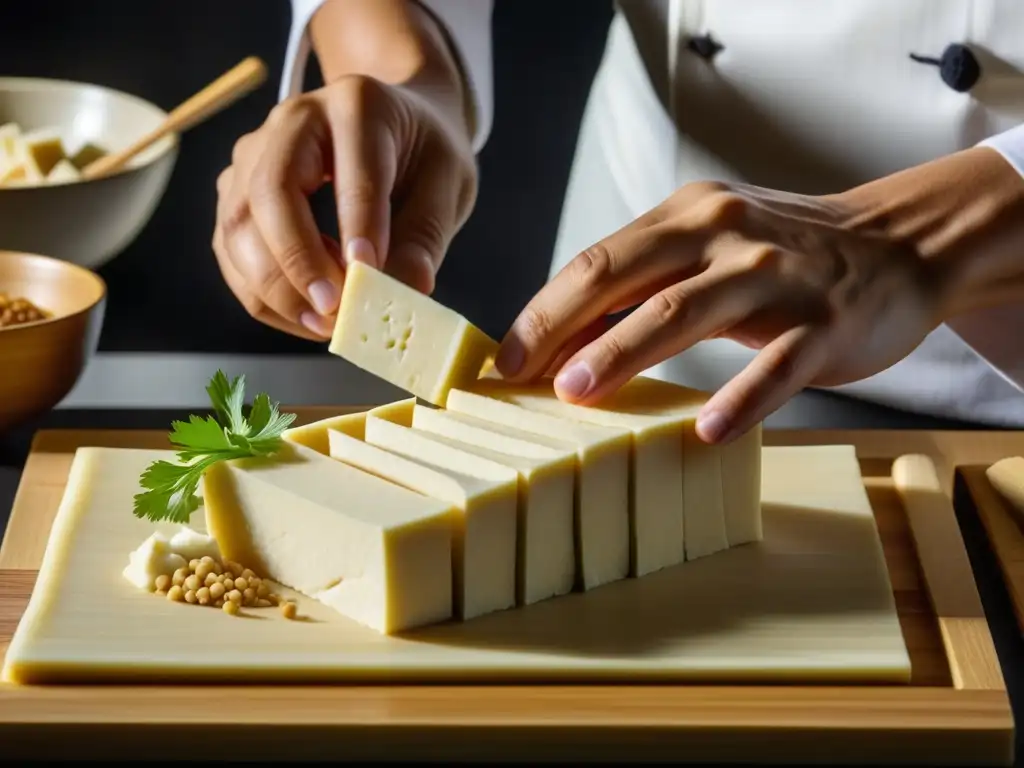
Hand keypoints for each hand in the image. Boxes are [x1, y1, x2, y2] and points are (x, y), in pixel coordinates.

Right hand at [212, 75, 476, 339]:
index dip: (358, 226)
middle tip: (332, 310)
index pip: (352, 170)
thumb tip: (406, 291)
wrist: (395, 126)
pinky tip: (306, 315)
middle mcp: (293, 121)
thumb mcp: (448, 184)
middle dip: (297, 261)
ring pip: (239, 226)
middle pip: (270, 192)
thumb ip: (426, 236)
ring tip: (325, 323)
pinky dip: (264, 295)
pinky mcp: (237, 192)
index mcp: (357, 106)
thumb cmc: (423, 153)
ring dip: (275, 287)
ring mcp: (254, 155)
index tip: (369, 274)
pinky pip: (232, 251)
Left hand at [494, 180, 949, 443]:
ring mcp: (775, 277)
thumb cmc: (782, 257)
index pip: (598, 261)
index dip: (544, 311)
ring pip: (685, 313)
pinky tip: (705, 430)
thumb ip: (644, 283)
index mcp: (686, 217)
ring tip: (576, 394)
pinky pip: (775, 364)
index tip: (504, 360)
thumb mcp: (709, 247)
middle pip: (624, 276)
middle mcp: (723, 234)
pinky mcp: (823, 323)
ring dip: (623, 353)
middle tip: (519, 377)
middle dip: (561, 327)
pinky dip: (739, 397)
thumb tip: (561, 341)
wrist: (899, 245)